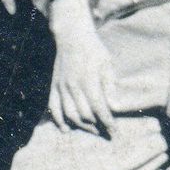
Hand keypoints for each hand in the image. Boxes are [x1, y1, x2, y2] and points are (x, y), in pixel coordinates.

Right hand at [46, 0, 116, 133]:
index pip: (99, 108)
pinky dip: (58, 120)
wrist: (72, 37)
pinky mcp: (54, 86)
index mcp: (88, 80)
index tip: (115, 131)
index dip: (108, 122)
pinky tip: (65, 129)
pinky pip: (53, 107)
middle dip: (97, 126)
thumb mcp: (107, 64)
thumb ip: (110, 87)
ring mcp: (61, 87)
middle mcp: (72, 86)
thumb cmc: (94, 50)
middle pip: (84, 114)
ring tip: (91, 129)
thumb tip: (115, 107)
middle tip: (106, 132)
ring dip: (80, 125)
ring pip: (69, 114)